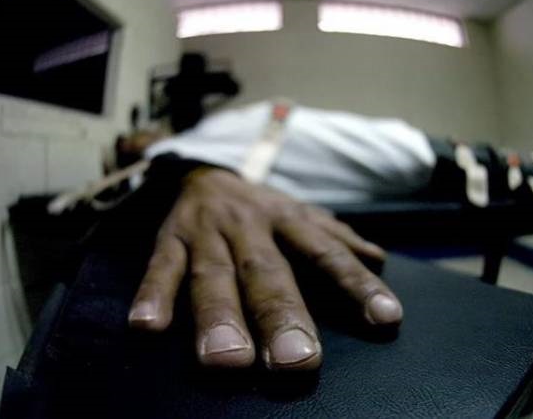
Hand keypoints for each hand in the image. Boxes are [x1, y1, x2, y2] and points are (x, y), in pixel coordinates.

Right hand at [128, 166, 402, 370]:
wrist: (206, 170)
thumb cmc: (263, 209)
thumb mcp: (302, 215)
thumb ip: (336, 238)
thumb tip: (380, 260)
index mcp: (290, 220)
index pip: (328, 254)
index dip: (356, 284)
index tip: (385, 318)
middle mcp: (250, 226)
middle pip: (267, 272)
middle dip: (281, 316)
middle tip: (297, 361)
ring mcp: (207, 233)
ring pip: (212, 276)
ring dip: (218, 316)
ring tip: (227, 361)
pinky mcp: (168, 239)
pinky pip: (159, 268)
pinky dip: (152, 294)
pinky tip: (147, 327)